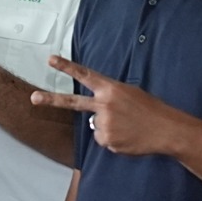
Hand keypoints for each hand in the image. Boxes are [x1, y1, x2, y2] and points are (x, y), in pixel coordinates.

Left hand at [33, 56, 186, 157]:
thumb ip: (108, 101)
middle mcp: (104, 104)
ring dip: (110, 128)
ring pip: (97, 127)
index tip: (50, 59)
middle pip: (73, 102)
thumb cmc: (151, 110)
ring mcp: (104, 123)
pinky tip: (129, 137)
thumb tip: (92, 119)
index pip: (85, 75)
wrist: (167, 130)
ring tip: (129, 127)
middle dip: (51, 100)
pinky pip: (105, 140)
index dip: (67, 67)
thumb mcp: (130, 95)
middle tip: (33, 98)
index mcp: (111, 89)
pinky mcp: (107, 141)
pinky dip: (115, 140)